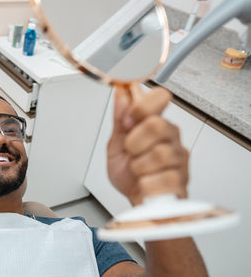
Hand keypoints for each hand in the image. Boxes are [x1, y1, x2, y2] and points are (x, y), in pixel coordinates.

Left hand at [106, 84, 188, 205]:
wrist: (137, 205)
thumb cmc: (129, 176)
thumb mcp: (116, 145)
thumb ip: (119, 119)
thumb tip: (121, 94)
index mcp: (156, 125)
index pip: (159, 97)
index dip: (140, 107)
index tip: (127, 121)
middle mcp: (171, 139)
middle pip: (158, 125)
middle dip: (135, 142)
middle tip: (130, 152)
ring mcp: (179, 159)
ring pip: (159, 153)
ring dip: (139, 166)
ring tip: (138, 171)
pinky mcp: (182, 181)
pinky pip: (164, 178)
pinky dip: (147, 184)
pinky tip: (146, 184)